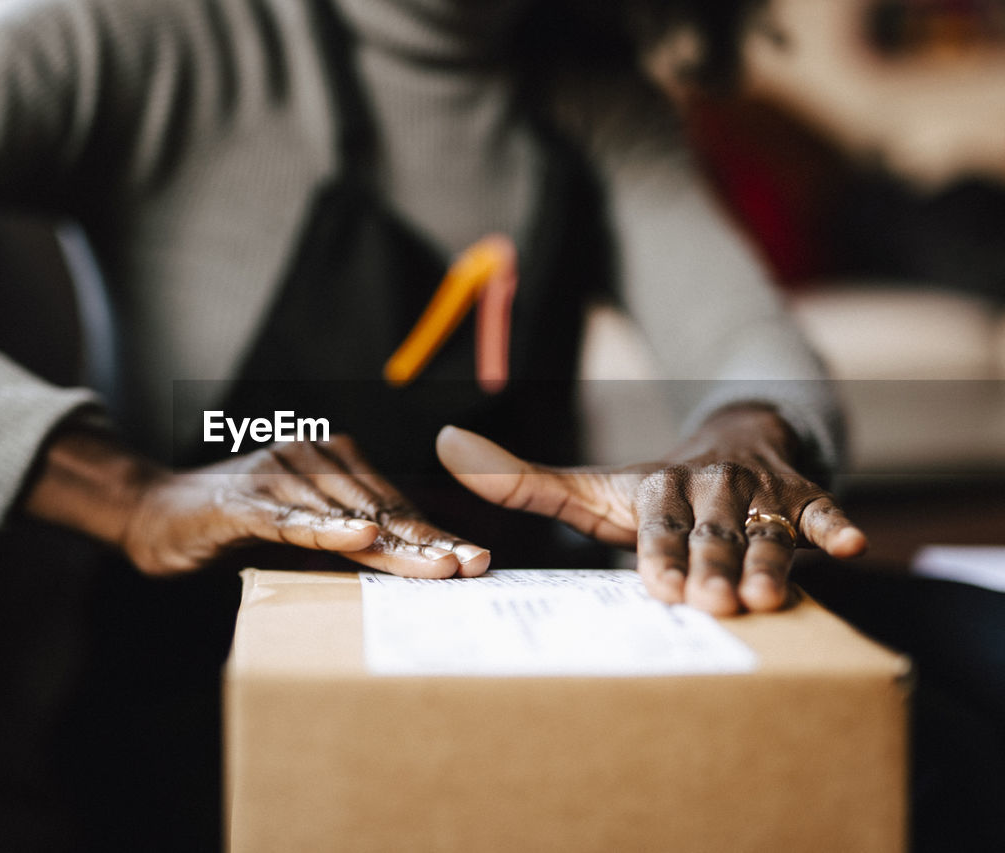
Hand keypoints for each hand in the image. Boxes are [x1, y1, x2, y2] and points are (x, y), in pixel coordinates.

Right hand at [25, 429, 489, 578]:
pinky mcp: (241, 502)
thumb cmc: (232, 527)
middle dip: (427, 541)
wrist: (152, 513)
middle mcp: (308, 457)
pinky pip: (292, 519)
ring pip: (343, 514)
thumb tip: (405, 567)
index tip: (476, 560)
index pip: (390, 502)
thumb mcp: (299, 534)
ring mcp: (274, 476)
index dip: (432, 533)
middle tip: (473, 565)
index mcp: (328, 459)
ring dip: (393, 543)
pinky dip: (328, 529)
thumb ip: (343, 541)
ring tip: (437, 567)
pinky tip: (363, 537)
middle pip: (377, 507)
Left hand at [436, 406, 866, 614]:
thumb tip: (445, 444)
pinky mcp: (803, 495)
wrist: (732, 440)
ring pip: (766, 528)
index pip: (655, 525)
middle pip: (711, 531)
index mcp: (658, 487)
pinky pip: (822, 507)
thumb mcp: (590, 487)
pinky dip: (836, 522)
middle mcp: (709, 486)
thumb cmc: (652, 488)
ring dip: (772, 559)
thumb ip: (522, 482)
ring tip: (770, 598)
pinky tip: (853, 544)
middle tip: (715, 605)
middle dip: (713, 566)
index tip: (658, 588)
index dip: (658, 555)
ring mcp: (759, 491)